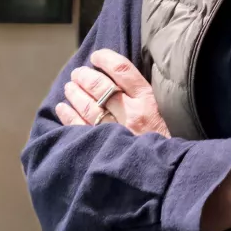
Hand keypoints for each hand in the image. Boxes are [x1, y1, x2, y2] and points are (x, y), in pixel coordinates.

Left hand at [54, 49, 170, 136]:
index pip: (122, 70)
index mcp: (147, 100)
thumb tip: (117, 78)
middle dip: (84, 76)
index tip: (96, 56)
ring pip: (88, 106)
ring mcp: (116, 132)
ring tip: (69, 88)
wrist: (167, 173)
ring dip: (74, 94)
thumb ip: (141, 96)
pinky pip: (80, 128)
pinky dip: (68, 115)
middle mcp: (131, 113)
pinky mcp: (104, 147)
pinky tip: (62, 108)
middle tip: (77, 73)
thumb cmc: (164, 140)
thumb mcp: (162, 112)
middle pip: (101, 87)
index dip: (105, 59)